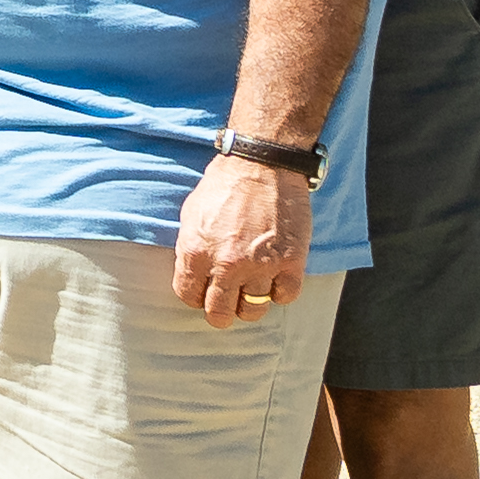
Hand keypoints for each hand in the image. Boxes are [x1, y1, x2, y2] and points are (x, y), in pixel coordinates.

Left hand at [171, 149, 316, 323]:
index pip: (188, 296)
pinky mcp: (291, 261)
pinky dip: (280, 292)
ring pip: (253, 310)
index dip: (195, 297)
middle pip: (220, 313)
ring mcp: (261, 265)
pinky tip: (274, 279)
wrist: (262, 165)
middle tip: (226, 304)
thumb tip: (192, 275)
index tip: (203, 293)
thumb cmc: (224, 186)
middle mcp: (227, 264)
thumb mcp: (191, 214)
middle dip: (220, 312)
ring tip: (251, 290)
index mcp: (196, 252)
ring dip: (250, 304)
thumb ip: (189, 249)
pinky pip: (285, 296)